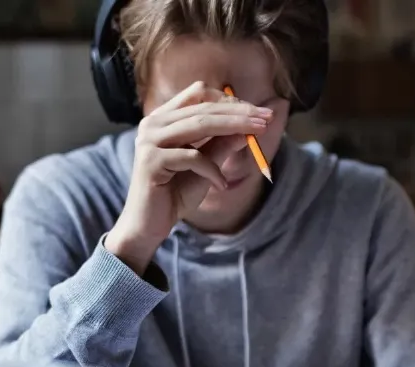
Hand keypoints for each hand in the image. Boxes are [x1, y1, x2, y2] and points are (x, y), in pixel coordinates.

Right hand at [106, 81, 272, 273]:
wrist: (149, 225)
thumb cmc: (175, 194)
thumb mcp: (206, 166)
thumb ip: (221, 145)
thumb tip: (248, 128)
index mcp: (163, 118)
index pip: (199, 93)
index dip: (230, 100)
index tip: (256, 112)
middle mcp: (152, 123)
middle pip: (203, 107)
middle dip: (239, 113)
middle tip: (266, 119)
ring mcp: (149, 140)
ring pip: (199, 124)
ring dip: (233, 128)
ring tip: (257, 137)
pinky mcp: (151, 161)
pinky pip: (192, 157)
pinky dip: (213, 170)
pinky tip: (222, 185)